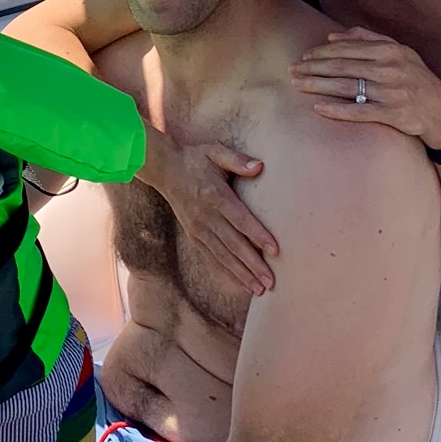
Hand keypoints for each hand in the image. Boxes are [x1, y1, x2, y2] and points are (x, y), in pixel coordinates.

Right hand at [142, 125, 274, 292]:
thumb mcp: (216, 152)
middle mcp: (206, 216)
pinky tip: (240, 282)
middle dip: (253, 265)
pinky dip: (226, 271)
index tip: (275, 251)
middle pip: (233, 244)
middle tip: (271, 281)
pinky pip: (211, 257)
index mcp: (215, 196)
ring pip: (223, 255)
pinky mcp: (193, 234)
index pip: (241, 219)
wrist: (165, 168)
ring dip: (241, 274)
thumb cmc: (196, 158)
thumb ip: (238, 160)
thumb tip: (260, 167)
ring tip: (259, 289)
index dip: (258, 235)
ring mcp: (198, 228)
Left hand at [290, 27, 440, 147]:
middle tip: (292, 70)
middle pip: (343, 66)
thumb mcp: (401, 53)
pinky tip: (319, 109)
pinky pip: (360, 112)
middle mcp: (391, 69)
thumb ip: (369, 40)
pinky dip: (338, 110)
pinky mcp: (395, 115)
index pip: (348, 48)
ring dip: (318, 86)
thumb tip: (333, 35)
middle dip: (313, 68)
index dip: (322, 52)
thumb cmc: (418, 81)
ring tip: (298, 85)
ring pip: (347, 87)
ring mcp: (393, 92)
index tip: (304, 56)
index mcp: (391, 51)